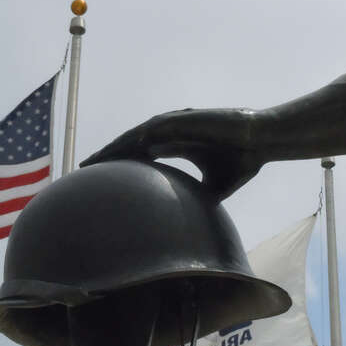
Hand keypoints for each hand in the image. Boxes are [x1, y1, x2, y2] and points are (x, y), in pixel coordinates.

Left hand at [81, 108, 264, 199]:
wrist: (261, 140)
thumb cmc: (241, 161)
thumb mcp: (215, 188)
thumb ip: (200, 199)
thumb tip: (195, 226)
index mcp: (174, 146)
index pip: (138, 155)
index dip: (118, 165)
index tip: (100, 179)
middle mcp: (170, 133)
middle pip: (129, 144)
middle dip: (107, 156)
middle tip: (84, 169)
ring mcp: (175, 124)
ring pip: (136, 134)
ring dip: (115, 146)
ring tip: (94, 159)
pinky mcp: (183, 119)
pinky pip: (154, 128)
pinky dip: (136, 137)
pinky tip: (121, 147)